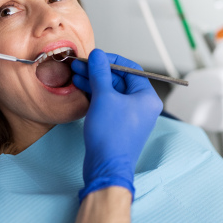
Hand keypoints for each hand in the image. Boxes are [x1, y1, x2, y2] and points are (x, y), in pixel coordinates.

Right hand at [71, 49, 162, 201]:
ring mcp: (131, 116)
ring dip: (94, 82)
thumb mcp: (104, 97)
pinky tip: (81, 88)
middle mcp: (142, 105)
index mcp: (147, 97)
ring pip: (112, 91)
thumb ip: (100, 73)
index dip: (111, 60)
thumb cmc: (111, 135)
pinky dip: (96, 95)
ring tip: (75, 74)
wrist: (106, 167)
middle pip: (120, 79)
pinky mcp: (119, 124)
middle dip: (98, 71)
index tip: (95, 57)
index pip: (131, 69)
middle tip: (80, 64)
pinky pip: (109, 103)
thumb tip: (98, 55)